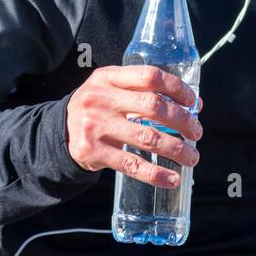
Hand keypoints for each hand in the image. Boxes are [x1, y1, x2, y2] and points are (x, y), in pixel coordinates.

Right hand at [65, 65, 201, 189]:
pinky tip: (172, 179)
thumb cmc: (97, 107)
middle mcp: (101, 99)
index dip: (177, 88)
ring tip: (192, 157)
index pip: (150, 76)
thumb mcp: (113, 89)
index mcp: (108, 77)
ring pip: (147, 137)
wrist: (58, 131)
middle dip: (182, 121)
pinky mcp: (93, 152)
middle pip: (153, 106)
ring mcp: (96, 126)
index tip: (193, 103)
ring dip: (176, 149)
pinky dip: (156, 174)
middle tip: (197, 132)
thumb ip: (147, 93)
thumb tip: (194, 105)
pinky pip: (131, 164)